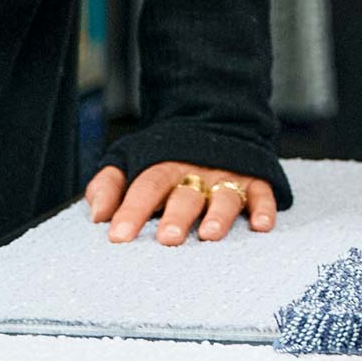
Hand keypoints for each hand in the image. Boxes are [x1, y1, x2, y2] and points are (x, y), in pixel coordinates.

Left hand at [85, 161, 278, 245]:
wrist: (216, 122)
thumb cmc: (166, 157)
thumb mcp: (131, 159)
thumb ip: (109, 184)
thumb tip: (97, 215)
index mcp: (165, 165)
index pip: (147, 186)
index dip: (133, 210)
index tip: (118, 235)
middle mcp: (198, 171)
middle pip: (187, 193)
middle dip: (178, 215)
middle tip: (168, 238)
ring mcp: (228, 176)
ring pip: (225, 195)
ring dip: (219, 214)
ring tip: (210, 234)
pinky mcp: (256, 180)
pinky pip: (262, 194)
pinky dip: (264, 209)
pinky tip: (260, 226)